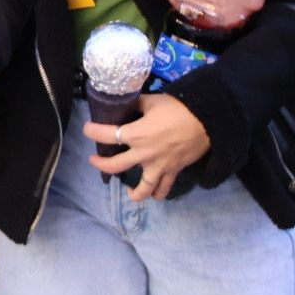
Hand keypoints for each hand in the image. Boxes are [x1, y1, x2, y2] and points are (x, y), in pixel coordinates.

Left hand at [85, 93, 210, 201]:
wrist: (207, 120)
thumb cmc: (178, 108)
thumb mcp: (152, 101)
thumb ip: (137, 105)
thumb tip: (129, 105)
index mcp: (136, 134)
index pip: (107, 135)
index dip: (93, 132)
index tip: (87, 129)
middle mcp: (143, 154)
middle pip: (115, 166)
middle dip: (101, 164)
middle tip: (94, 161)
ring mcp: (158, 166)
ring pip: (142, 189)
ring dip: (133, 193)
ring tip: (129, 192)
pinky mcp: (173, 171)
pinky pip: (164, 188)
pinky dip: (159, 193)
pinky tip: (155, 193)